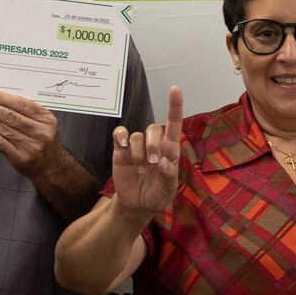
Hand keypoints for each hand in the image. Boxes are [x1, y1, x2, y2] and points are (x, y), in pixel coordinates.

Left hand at [0, 90, 63, 180]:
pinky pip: (0, 142)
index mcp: (47, 120)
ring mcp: (30, 146)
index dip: (3, 98)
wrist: (52, 167)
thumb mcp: (44, 124)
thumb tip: (1, 100)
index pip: (22, 105)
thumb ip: (28, 112)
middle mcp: (40, 133)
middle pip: (11, 116)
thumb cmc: (45, 142)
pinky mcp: (20, 158)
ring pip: (4, 128)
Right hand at [109, 86, 183, 218]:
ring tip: (140, 169)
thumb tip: (164, 162)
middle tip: (153, 163)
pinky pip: (120, 135)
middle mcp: (154, 144)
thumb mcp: (167, 190)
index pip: (173, 124)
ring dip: (138, 152)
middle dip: (153, 144)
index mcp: (170, 150)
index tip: (175, 89)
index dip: (175, 106)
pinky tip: (122, 146)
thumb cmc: (157, 195)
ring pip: (137, 135)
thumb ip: (168, 176)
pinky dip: (121, 136)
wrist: (137, 205)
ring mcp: (136, 147)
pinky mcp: (120, 151)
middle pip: (153, 128)